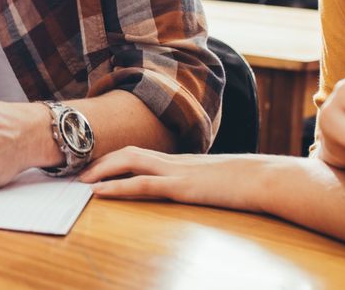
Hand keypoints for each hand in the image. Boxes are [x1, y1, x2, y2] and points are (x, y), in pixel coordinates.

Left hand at [80, 147, 284, 211]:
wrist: (267, 179)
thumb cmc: (246, 182)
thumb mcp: (215, 181)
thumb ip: (197, 182)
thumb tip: (188, 189)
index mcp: (180, 160)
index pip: (139, 152)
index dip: (114, 157)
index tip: (93, 165)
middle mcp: (174, 160)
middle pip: (128, 151)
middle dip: (100, 160)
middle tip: (76, 171)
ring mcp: (177, 171)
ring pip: (129, 161)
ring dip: (101, 170)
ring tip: (80, 181)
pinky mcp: (182, 186)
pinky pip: (143, 184)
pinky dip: (118, 186)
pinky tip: (99, 192)